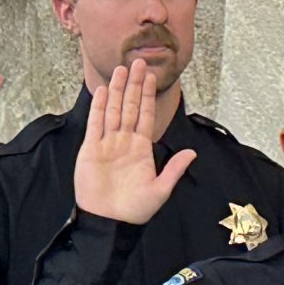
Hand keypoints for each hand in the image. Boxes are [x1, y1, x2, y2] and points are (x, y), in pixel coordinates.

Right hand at [74, 60, 194, 224]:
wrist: (109, 222)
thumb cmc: (134, 210)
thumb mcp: (160, 190)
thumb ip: (174, 169)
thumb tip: (192, 153)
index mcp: (142, 149)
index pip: (146, 115)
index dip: (149, 96)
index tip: (152, 77)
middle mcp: (124, 142)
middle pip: (130, 107)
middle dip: (135, 85)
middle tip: (139, 61)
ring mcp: (107, 144)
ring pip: (113, 111)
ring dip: (117, 90)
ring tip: (121, 69)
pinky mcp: (91, 150)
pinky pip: (96, 124)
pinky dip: (99, 107)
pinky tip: (103, 91)